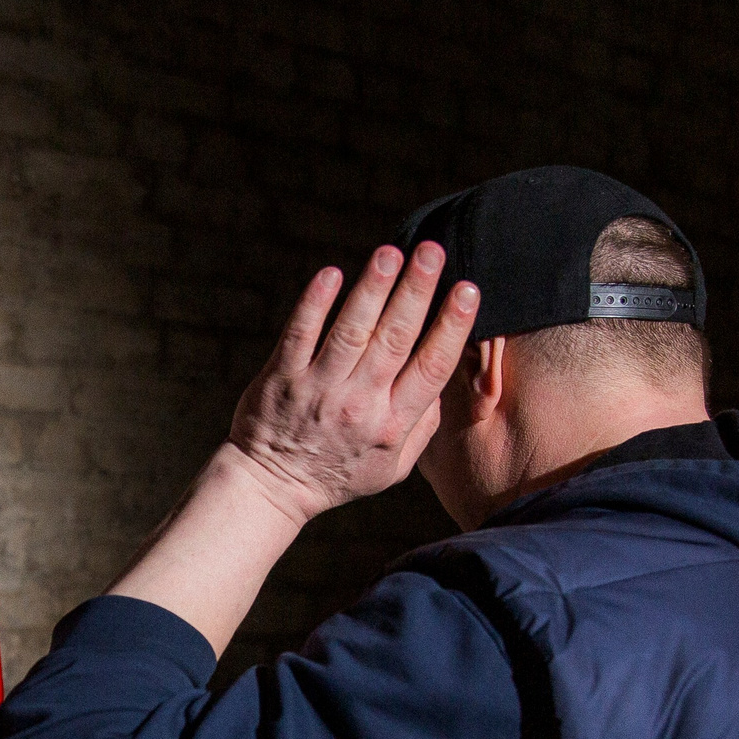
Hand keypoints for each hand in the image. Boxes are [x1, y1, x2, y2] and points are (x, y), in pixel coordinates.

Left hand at [226, 242, 479, 524]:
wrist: (271, 488)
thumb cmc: (339, 473)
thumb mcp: (393, 468)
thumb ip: (423, 426)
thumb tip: (443, 380)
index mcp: (392, 424)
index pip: (431, 368)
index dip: (452, 326)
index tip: (467, 289)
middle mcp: (359, 405)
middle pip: (395, 339)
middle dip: (417, 291)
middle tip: (432, 250)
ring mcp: (318, 389)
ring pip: (351, 331)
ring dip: (372, 288)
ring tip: (390, 253)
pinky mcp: (282, 378)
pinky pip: (300, 334)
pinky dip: (315, 304)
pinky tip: (331, 275)